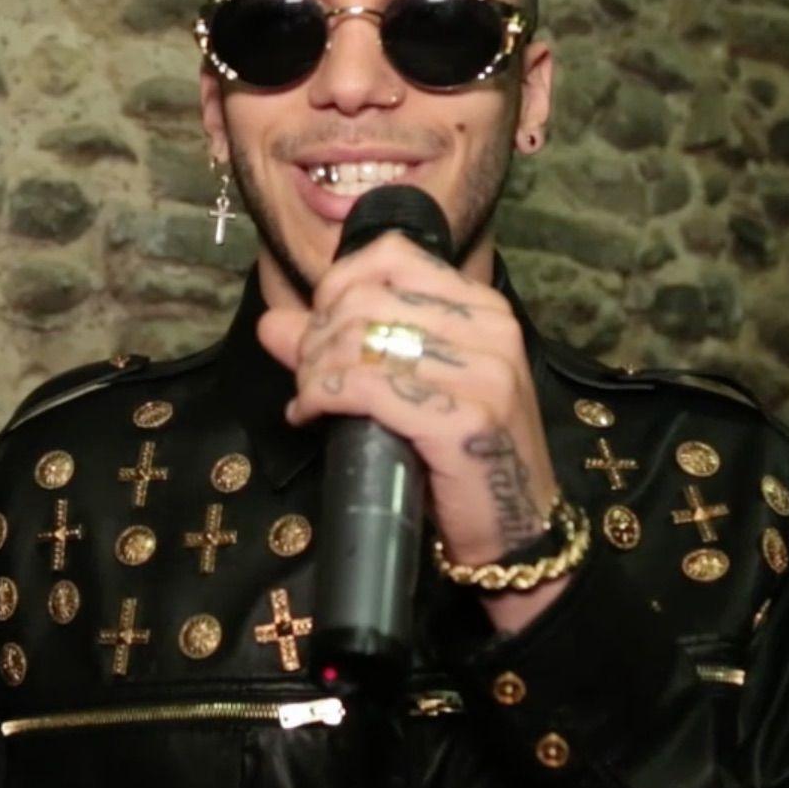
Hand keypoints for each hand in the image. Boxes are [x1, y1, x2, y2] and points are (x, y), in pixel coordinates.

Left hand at [255, 232, 571, 629]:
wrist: (516, 530)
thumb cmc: (459, 456)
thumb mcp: (407, 388)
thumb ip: (342, 348)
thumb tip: (272, 323)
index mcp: (484, 308)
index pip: (392, 256)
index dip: (337, 287)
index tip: (320, 330)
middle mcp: (491, 329)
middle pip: (366, 299)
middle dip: (316, 338)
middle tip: (306, 378)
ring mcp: (483, 374)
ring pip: (359, 341)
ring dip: (314, 372)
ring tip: (309, 400)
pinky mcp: (463, 419)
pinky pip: (365, 387)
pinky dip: (321, 398)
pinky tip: (310, 416)